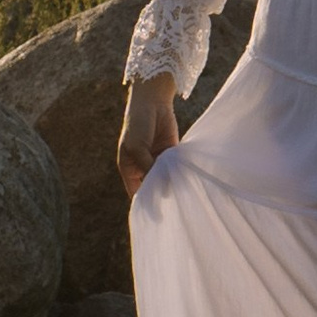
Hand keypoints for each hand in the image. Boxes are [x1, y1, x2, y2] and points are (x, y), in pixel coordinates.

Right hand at [118, 78, 180, 194]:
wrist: (153, 102)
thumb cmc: (138, 124)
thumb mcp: (138, 148)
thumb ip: (147, 167)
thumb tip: (161, 187)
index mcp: (129, 169)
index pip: (137, 192)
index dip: (145, 202)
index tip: (156, 215)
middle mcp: (143, 167)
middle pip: (152, 187)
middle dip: (160, 193)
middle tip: (173, 204)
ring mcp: (157, 161)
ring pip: (165, 178)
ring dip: (172, 183)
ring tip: (181, 192)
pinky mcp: (171, 153)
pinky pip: (175, 167)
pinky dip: (180, 173)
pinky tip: (186, 179)